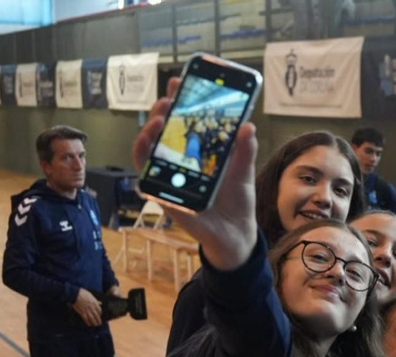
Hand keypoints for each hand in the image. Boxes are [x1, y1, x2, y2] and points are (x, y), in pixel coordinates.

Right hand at [73, 288, 102, 325]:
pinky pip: (86, 319)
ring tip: (95, 325)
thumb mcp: (91, 295)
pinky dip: (88, 322)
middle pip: (97, 315)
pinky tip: (89, 325)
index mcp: (94, 303)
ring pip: (92, 318)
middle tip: (99, 323)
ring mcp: (87, 310)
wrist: (75, 294)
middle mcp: (92, 307)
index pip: (99, 310)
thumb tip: (100, 303)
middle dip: (98, 320)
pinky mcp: (82, 312)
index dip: (100, 313)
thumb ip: (96, 300)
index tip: (99, 315)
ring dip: (94, 322)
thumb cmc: (82, 293)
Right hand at [131, 76, 257, 271]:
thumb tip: (248, 126)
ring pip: (147, 154)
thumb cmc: (235, 201)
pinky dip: (147, 168)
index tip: (179, 83)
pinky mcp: (167, 200)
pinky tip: (150, 154)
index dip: (177, 102)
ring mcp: (169, 180)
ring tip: (158, 121)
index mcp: (195, 153)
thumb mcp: (243, 173)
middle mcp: (177, 164)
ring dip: (148, 135)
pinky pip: (149, 183)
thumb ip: (245, 151)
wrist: (236, 235)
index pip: (180, 123)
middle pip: (160, 133)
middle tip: (167, 99)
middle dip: (160, 112)